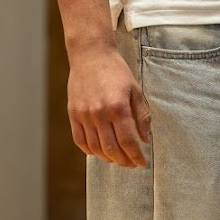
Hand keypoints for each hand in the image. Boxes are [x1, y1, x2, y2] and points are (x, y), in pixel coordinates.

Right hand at [67, 45, 150, 167]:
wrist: (91, 55)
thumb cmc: (116, 71)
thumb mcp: (135, 89)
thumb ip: (142, 115)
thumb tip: (146, 139)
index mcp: (118, 106)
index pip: (128, 141)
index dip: (136, 156)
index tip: (142, 163)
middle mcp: (99, 113)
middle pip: (111, 148)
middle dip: (123, 161)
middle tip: (131, 164)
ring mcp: (84, 115)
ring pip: (95, 148)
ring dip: (107, 158)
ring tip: (117, 159)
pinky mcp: (73, 114)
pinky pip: (80, 140)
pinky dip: (90, 151)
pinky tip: (99, 152)